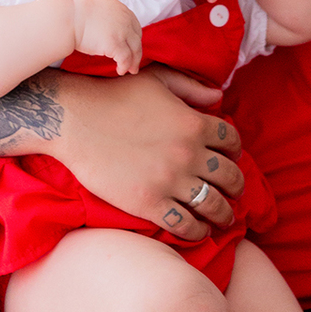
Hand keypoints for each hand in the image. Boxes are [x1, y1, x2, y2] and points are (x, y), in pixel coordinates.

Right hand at [53, 69, 244, 242]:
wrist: (74, 120)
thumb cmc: (114, 95)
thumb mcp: (158, 81)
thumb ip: (191, 88)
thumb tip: (218, 97)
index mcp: (194, 124)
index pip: (232, 143)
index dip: (236, 153)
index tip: (231, 160)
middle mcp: (189, 154)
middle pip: (229, 177)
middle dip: (236, 187)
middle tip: (233, 194)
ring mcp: (170, 180)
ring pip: (212, 205)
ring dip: (223, 214)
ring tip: (222, 219)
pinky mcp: (149, 203)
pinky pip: (184, 224)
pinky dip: (197, 231)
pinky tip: (199, 231)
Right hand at [72, 0, 142, 73]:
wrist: (67, 19)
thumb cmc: (75, 16)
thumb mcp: (97, 11)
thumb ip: (108, 19)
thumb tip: (109, 32)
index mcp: (120, 8)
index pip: (134, 26)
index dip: (135, 39)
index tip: (132, 48)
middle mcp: (124, 18)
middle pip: (137, 38)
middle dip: (136, 52)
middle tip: (134, 64)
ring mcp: (121, 31)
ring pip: (134, 49)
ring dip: (133, 62)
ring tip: (130, 70)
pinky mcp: (115, 43)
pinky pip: (125, 58)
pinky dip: (124, 66)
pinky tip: (120, 70)